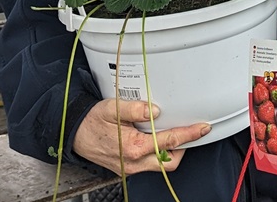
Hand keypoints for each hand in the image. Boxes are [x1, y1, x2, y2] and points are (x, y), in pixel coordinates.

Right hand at [71, 99, 210, 173]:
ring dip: (170, 151)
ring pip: (161, 165)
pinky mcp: (128, 168)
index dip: (189, 134)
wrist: (74, 134)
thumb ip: (135, 108)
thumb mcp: (111, 108)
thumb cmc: (92, 121)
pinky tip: (157, 140)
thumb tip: (155, 111)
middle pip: (170, 161)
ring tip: (173, 134)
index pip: (170, 141)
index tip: (203, 128)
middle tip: (189, 131)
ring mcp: (131, 167)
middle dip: (183, 148)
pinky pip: (150, 164)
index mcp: (133, 147)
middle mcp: (134, 162)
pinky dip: (158, 154)